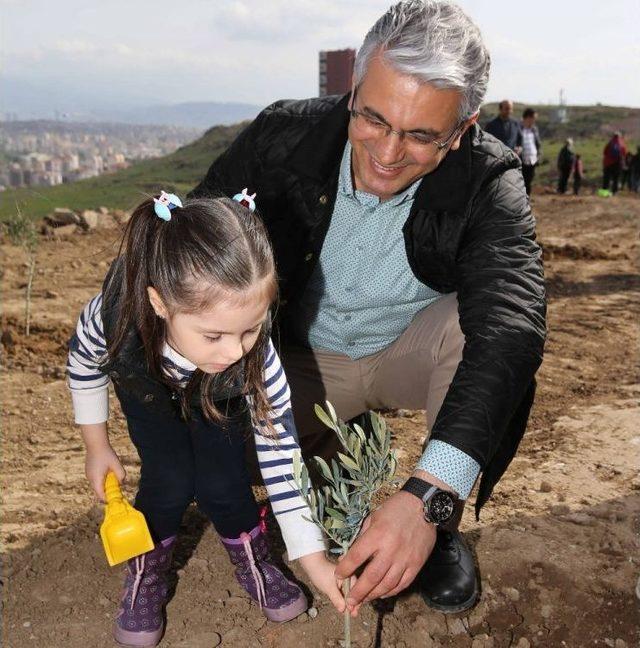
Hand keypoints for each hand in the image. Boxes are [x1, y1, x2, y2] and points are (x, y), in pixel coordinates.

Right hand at [85, 443, 125, 501]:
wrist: (95, 443)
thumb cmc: (106, 453)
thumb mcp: (117, 464)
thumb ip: (121, 475)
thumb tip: (121, 483)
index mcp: (96, 479)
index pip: (100, 495)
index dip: (108, 499)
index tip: (115, 499)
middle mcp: (90, 479)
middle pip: (98, 491)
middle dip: (107, 491)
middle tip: (116, 488)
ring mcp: (88, 475)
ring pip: (97, 485)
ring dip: (104, 484)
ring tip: (112, 477)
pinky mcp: (89, 471)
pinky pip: (96, 479)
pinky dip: (102, 479)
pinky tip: (107, 471)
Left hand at [298, 551, 355, 613]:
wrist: (313, 565)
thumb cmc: (320, 573)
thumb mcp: (329, 588)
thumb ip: (337, 598)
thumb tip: (343, 610)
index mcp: (350, 576)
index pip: (356, 591)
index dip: (355, 602)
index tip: (353, 613)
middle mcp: (350, 578)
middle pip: (355, 593)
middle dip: (354, 604)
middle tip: (353, 615)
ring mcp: (346, 581)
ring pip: (350, 594)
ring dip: (350, 603)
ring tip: (350, 614)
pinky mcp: (342, 584)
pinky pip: (346, 593)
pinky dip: (345, 600)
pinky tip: (345, 607)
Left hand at [334, 491, 435, 611]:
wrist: (423, 506)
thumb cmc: (395, 509)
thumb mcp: (374, 517)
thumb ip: (363, 537)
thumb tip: (350, 555)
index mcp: (377, 535)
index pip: (356, 557)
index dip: (345, 569)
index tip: (339, 576)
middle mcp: (390, 550)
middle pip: (371, 577)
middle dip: (358, 592)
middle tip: (350, 602)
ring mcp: (405, 559)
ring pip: (387, 584)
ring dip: (374, 595)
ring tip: (364, 600)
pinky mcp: (416, 564)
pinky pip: (402, 584)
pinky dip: (391, 592)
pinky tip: (382, 593)